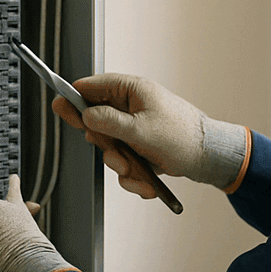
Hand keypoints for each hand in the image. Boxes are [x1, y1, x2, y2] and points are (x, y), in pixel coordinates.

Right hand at [51, 73, 247, 196]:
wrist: (209, 159)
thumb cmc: (182, 137)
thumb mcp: (141, 130)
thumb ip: (109, 122)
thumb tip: (84, 115)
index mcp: (132, 91)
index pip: (93, 87)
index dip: (75, 98)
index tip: (61, 108)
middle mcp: (131, 107)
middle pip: (97, 122)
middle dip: (106, 145)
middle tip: (115, 153)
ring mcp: (135, 128)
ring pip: (110, 147)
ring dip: (121, 165)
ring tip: (137, 172)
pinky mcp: (140, 147)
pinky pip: (124, 161)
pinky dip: (133, 175)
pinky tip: (146, 184)